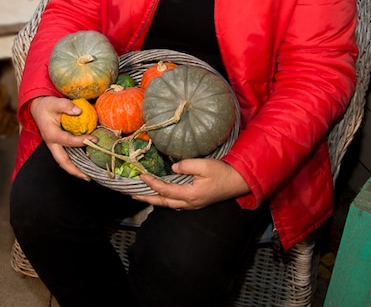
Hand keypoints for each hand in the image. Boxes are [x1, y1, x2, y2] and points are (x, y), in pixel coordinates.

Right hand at [29, 96, 96, 180]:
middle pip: (62, 161)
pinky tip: (85, 164)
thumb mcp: (54, 102)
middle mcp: (52, 143)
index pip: (67, 141)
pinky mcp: (58, 146)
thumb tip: (79, 111)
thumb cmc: (47, 106)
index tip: (94, 139)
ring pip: (64, 162)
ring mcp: (54, 146)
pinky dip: (75, 162)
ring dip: (75, 170)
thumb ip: (66, 105)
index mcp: (51, 134)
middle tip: (87, 177)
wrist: (38, 109)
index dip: (81, 141)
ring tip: (88, 176)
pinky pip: (67, 157)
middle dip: (74, 170)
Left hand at [132, 158, 249, 209]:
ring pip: (168, 204)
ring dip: (154, 199)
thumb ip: (187, 165)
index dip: (151, 183)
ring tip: (142, 195)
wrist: (238, 182)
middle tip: (133, 194)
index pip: (165, 190)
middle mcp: (189, 203)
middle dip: (147, 198)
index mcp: (190, 194)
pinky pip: (175, 203)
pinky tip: (160, 195)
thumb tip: (173, 168)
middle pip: (163, 202)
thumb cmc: (222, 173)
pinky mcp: (196, 202)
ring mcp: (192, 204)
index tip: (141, 175)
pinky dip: (164, 199)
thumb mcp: (205, 165)